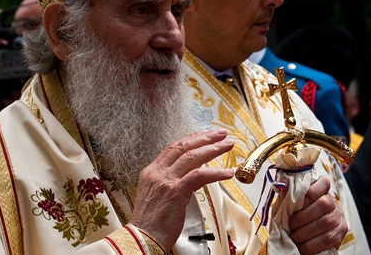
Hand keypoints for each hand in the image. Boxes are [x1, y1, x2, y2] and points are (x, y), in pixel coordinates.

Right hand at [130, 129, 234, 249]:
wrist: (143, 237)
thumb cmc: (151, 222)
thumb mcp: (156, 195)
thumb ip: (170, 182)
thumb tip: (190, 175)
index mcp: (151, 171)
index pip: (173, 147)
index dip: (191, 138)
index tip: (205, 134)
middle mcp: (157, 172)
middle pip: (183, 147)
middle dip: (205, 138)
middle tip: (221, 134)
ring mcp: (166, 181)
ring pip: (192, 157)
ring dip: (213, 149)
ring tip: (227, 146)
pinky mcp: (175, 191)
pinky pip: (199, 176)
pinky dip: (215, 172)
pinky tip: (227, 172)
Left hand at [288, 176, 347, 253]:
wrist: (302, 236)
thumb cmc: (293, 216)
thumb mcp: (286, 204)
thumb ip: (286, 194)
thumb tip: (283, 182)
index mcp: (320, 190)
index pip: (323, 183)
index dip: (311, 190)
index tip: (296, 200)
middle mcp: (333, 202)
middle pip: (323, 204)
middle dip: (302, 217)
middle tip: (290, 226)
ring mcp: (338, 217)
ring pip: (325, 222)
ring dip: (305, 232)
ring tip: (294, 238)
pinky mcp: (341, 232)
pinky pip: (328, 239)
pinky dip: (312, 244)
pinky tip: (302, 246)